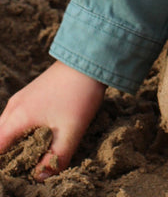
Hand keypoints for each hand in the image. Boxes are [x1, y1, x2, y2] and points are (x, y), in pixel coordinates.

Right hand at [0, 61, 105, 179]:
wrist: (89, 59)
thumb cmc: (79, 94)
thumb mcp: (71, 132)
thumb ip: (56, 158)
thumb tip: (41, 178)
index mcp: (17, 117)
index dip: (4, 163)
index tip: (18, 170)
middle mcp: (14, 107)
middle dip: (8, 154)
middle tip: (25, 165)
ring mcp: (22, 98)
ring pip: (7, 126)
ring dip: (14, 141)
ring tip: (32, 154)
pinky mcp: (31, 93)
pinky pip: (16, 117)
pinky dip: (21, 129)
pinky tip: (38, 135)